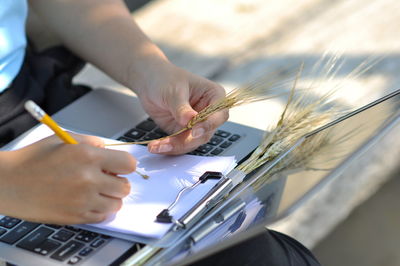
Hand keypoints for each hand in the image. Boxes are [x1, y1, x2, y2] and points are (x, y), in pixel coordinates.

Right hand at [0, 134, 135, 224]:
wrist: (9, 183)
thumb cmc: (33, 160)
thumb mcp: (64, 139)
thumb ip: (92, 142)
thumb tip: (109, 149)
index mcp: (88, 156)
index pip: (129, 164)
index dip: (125, 165)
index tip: (120, 166)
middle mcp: (89, 179)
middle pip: (125, 186)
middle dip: (118, 181)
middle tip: (106, 178)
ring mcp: (83, 200)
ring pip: (117, 204)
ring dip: (110, 197)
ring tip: (96, 190)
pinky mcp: (76, 217)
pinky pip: (102, 216)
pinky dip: (99, 209)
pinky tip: (87, 200)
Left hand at [134, 60, 228, 154]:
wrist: (149, 82)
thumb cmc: (166, 78)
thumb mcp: (173, 91)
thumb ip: (181, 108)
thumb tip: (190, 121)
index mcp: (214, 96)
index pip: (219, 114)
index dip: (210, 124)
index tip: (195, 130)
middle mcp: (208, 113)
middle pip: (206, 133)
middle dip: (187, 141)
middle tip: (169, 143)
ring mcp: (196, 124)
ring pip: (192, 142)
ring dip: (174, 147)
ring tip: (156, 146)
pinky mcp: (183, 132)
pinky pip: (179, 145)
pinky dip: (167, 147)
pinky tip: (155, 146)